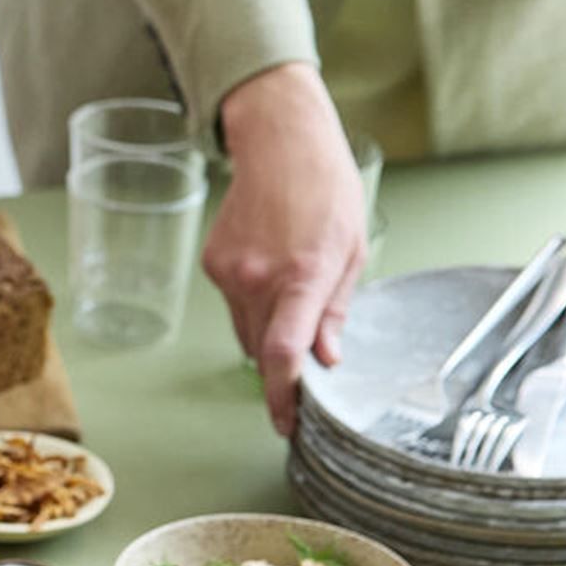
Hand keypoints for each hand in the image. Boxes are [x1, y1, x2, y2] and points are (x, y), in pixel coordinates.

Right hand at [204, 63, 367, 435]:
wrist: (280, 141)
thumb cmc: (325, 188)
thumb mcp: (352, 249)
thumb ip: (336, 310)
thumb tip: (326, 359)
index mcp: (303, 275)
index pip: (282, 353)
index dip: (282, 397)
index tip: (287, 424)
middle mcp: (258, 278)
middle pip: (261, 350)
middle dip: (280, 365)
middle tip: (304, 360)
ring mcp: (229, 272)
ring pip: (245, 330)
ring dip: (267, 330)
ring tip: (292, 290)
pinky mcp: (212, 264)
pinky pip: (233, 304)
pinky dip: (252, 302)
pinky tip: (269, 268)